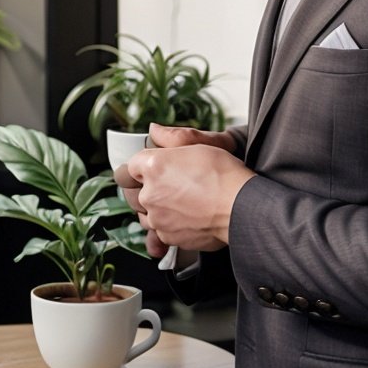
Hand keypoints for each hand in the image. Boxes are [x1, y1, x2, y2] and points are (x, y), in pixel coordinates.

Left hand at [126, 140, 254, 252]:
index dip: (138, 167)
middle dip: (144, 188)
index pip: (126, 168)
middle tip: (168, 184)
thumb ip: (170, 136)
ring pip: (144, 214)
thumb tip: (155, 130)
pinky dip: (168, 225)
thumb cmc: (223, 174)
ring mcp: (157, 219)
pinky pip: (159, 231)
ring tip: (178, 201)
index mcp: (153, 167)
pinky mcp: (167, 237)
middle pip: (131, 192)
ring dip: (155, 208)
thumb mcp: (199, 144)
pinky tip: (186, 216)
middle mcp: (149, 194)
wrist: (241, 207)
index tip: (148, 169)